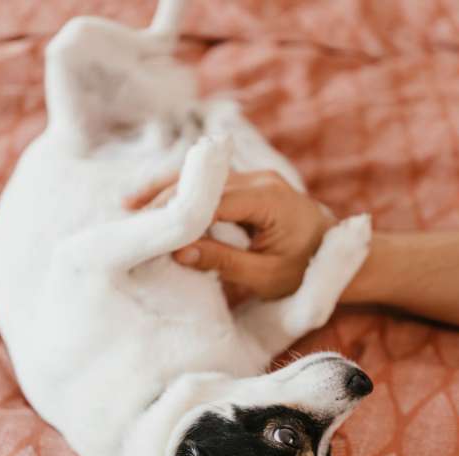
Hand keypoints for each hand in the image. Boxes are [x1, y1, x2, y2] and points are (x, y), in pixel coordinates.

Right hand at [126, 170, 333, 299]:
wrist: (335, 254)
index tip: (143, 230)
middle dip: (161, 197)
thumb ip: (224, 261)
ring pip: (198, 178)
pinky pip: (207, 186)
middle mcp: (258, 179)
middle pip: (199, 181)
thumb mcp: (266, 275)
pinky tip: (152, 207)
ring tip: (127, 207)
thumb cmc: (306, 269)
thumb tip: (179, 251)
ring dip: (165, 191)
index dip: (174, 212)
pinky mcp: (245, 186)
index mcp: (268, 198)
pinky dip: (180, 195)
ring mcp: (252, 179)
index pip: (210, 199)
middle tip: (123, 217)